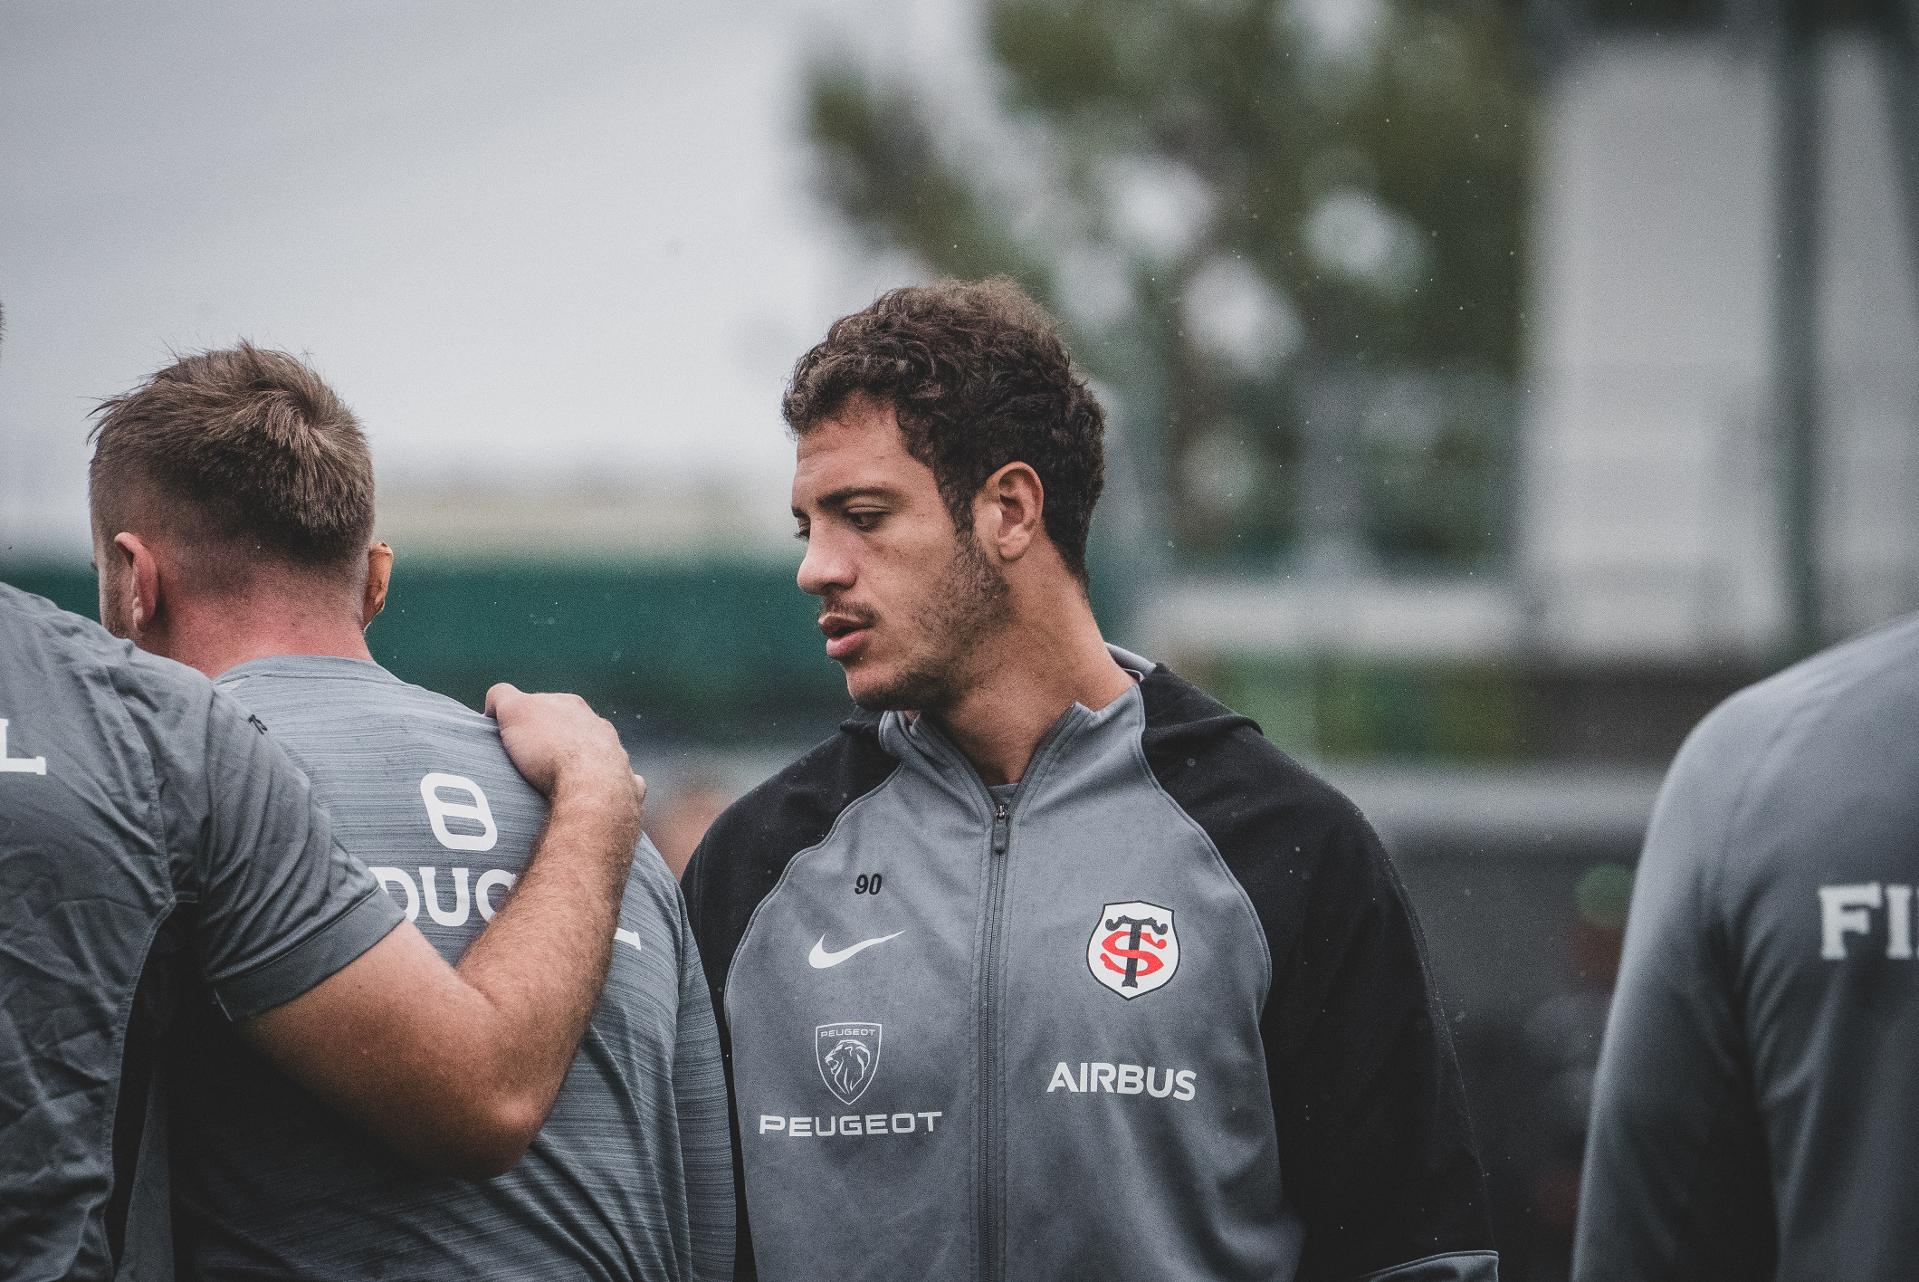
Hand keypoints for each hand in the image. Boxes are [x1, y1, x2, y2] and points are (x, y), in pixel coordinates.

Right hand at [485, 684, 644, 811]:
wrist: (590, 788)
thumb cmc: (550, 749)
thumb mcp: (515, 711)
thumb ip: (502, 697)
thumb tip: (494, 702)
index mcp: (573, 706)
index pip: (546, 703)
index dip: (527, 718)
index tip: (515, 737)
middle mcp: (599, 726)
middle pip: (572, 728)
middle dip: (555, 740)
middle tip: (532, 761)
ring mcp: (615, 754)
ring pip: (596, 753)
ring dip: (580, 762)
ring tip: (556, 781)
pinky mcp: (625, 783)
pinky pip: (617, 781)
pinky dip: (605, 787)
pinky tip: (591, 795)